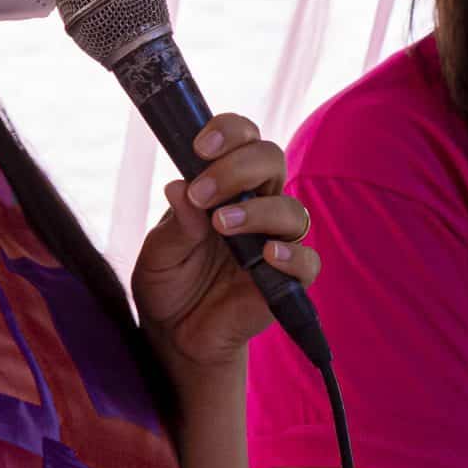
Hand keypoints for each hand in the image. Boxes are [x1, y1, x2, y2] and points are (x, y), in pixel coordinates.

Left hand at [129, 113, 319, 374]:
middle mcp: (256, 205)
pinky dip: (293, 255)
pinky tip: (267, 256)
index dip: (228, 132)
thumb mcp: (159, 251)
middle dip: (238, 166)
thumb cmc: (169, 282)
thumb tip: (179, 187)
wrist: (174, 335)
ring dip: (258, 210)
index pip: (242, 140)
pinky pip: (308, 262)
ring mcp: (274, 241)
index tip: (199, 147)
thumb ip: (176, 223)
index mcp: (225, 186)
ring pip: (291, 209)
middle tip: (203, 193)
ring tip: (222, 225)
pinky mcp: (286, 281)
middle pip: (271, 160)